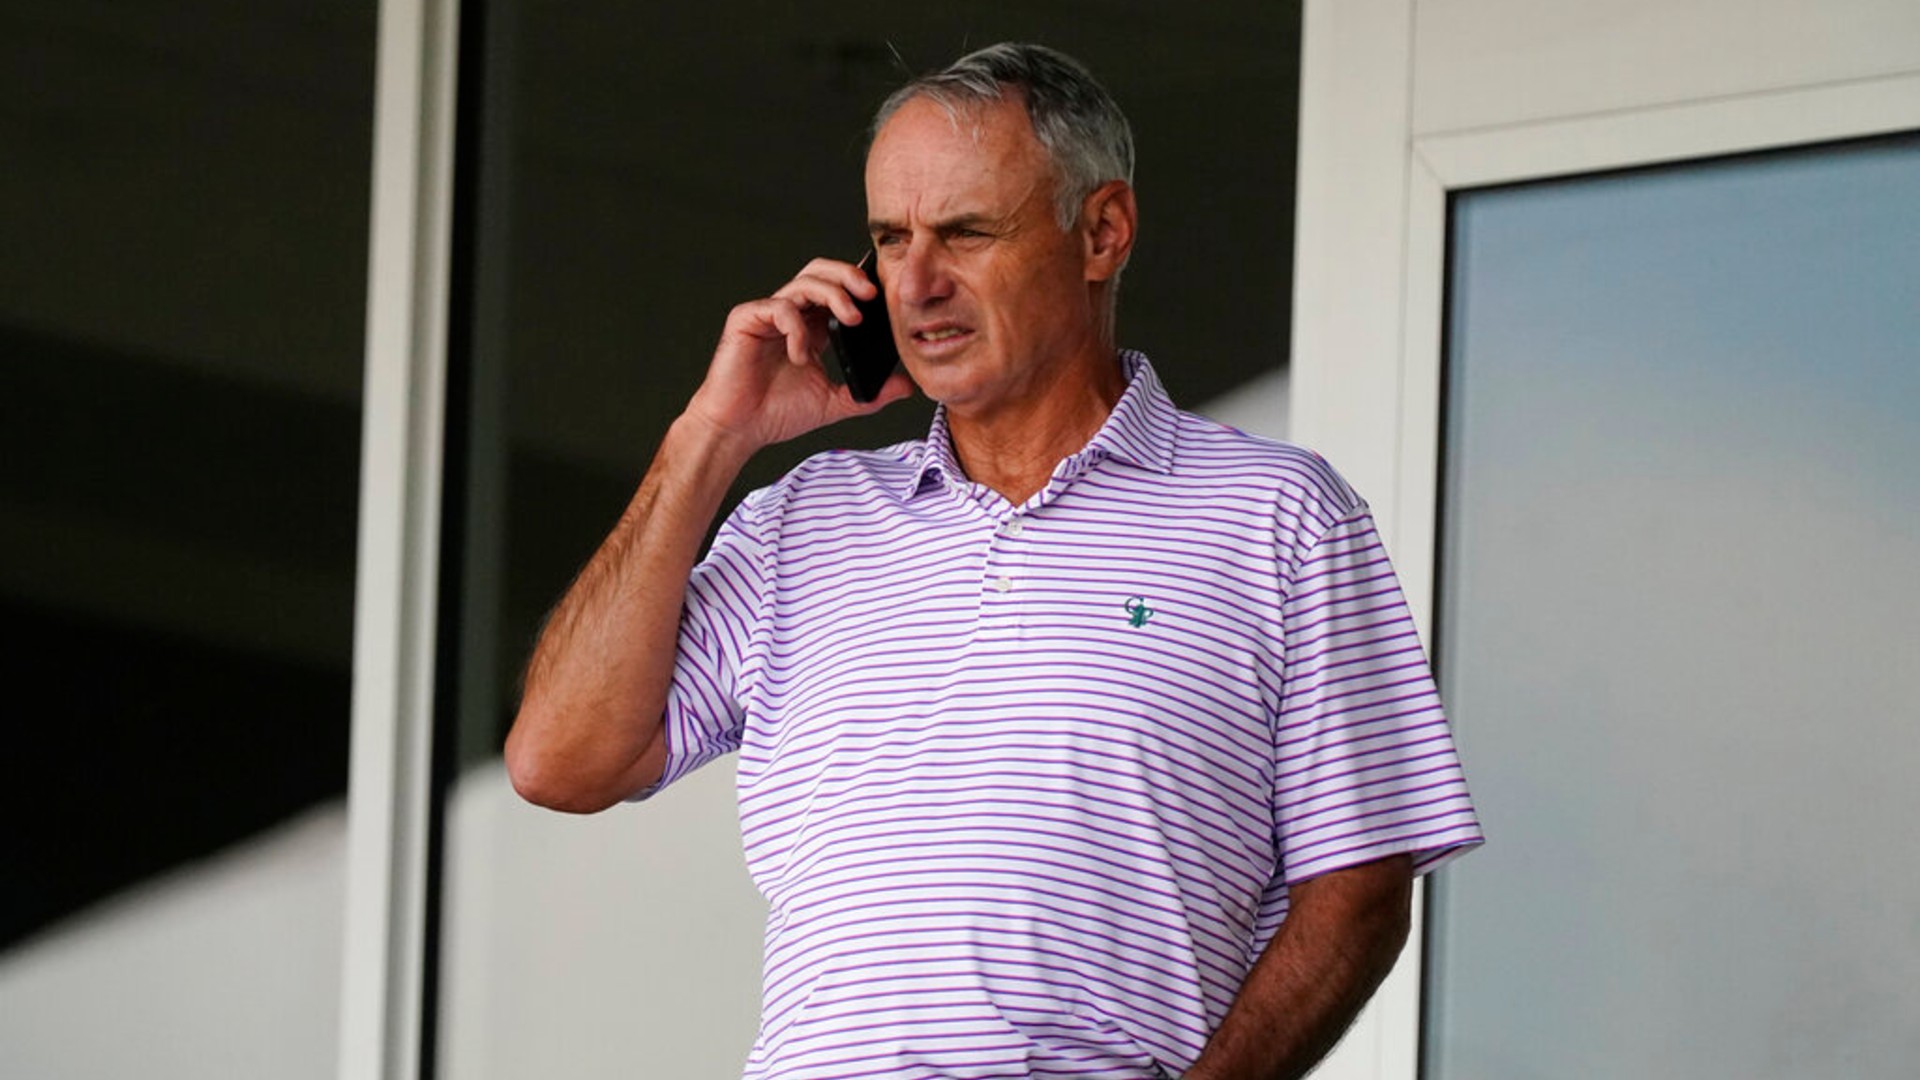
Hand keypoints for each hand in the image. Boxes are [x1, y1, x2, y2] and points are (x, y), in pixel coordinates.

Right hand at [683, 258, 913, 454]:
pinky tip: (800, 355)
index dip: (859, 286)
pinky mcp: (746, 319)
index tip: (885, 299)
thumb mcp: (834, 403)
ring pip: (804, 282)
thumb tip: (907, 386)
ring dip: (833, 295)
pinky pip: (779, 307)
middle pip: (820, 271)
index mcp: (811, 327)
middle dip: (848, 275)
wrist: (739, 430)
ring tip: (851, 319)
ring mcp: (767, 314)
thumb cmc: (776, 413)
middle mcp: (790, 314)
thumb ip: (869, 394)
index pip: (837, 289)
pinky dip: (797, 329)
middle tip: (871, 294)